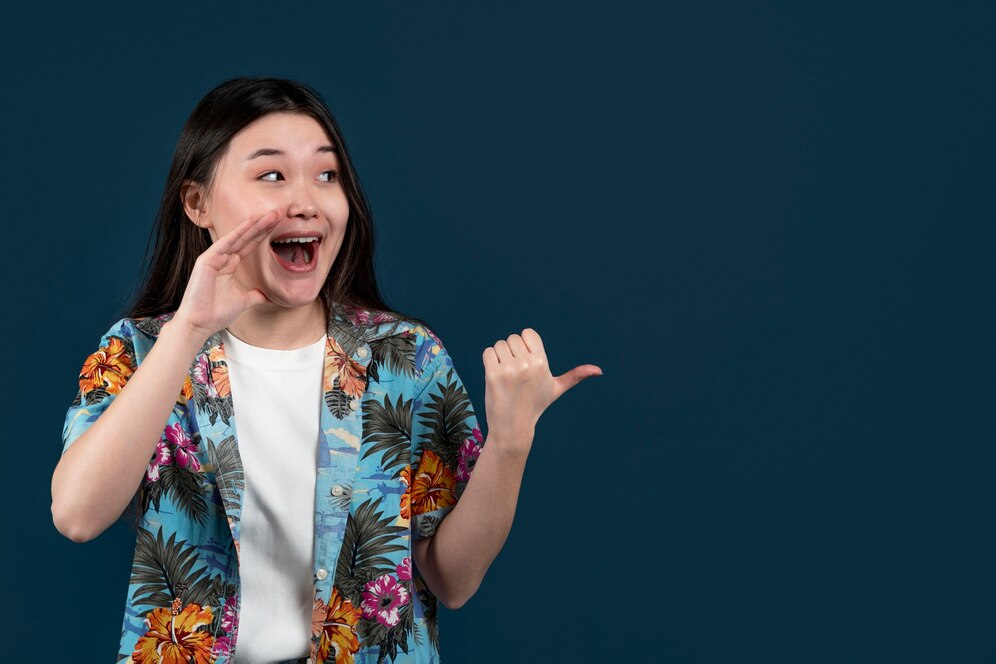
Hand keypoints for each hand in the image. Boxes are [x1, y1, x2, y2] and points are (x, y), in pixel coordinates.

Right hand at [172, 210, 280, 340]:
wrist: (200, 325)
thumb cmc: (216, 314)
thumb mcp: (243, 302)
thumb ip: (255, 295)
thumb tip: (268, 296)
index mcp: (230, 266)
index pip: (250, 245)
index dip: (263, 234)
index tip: (278, 224)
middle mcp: (222, 259)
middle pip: (246, 238)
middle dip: (262, 225)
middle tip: (279, 212)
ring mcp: (214, 258)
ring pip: (238, 237)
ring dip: (254, 225)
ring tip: (270, 214)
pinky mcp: (206, 261)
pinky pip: (225, 243)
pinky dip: (238, 232)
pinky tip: (250, 222)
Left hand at [482, 328, 601, 452]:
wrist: (514, 426)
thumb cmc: (536, 405)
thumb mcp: (556, 389)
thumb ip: (576, 376)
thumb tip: (599, 370)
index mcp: (542, 362)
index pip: (528, 333)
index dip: (526, 346)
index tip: (527, 363)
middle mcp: (527, 364)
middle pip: (513, 338)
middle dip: (513, 352)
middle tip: (516, 374)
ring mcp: (509, 369)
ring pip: (500, 345)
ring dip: (500, 357)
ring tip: (507, 377)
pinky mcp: (493, 374)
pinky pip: (488, 352)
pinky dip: (490, 362)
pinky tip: (496, 377)